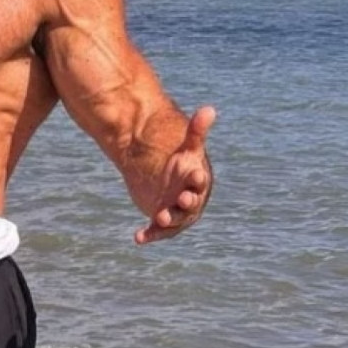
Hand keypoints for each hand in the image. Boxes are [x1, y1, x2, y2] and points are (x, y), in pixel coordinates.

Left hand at [134, 106, 214, 244]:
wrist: (167, 180)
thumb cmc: (182, 164)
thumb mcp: (186, 148)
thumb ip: (197, 131)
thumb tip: (209, 108)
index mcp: (197, 181)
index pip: (200, 181)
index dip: (197, 180)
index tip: (195, 176)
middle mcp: (190, 199)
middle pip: (190, 203)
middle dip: (187, 202)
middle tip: (181, 199)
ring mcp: (176, 212)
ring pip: (174, 219)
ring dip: (168, 220)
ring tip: (160, 217)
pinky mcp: (162, 221)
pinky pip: (156, 231)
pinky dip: (149, 235)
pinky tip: (138, 238)